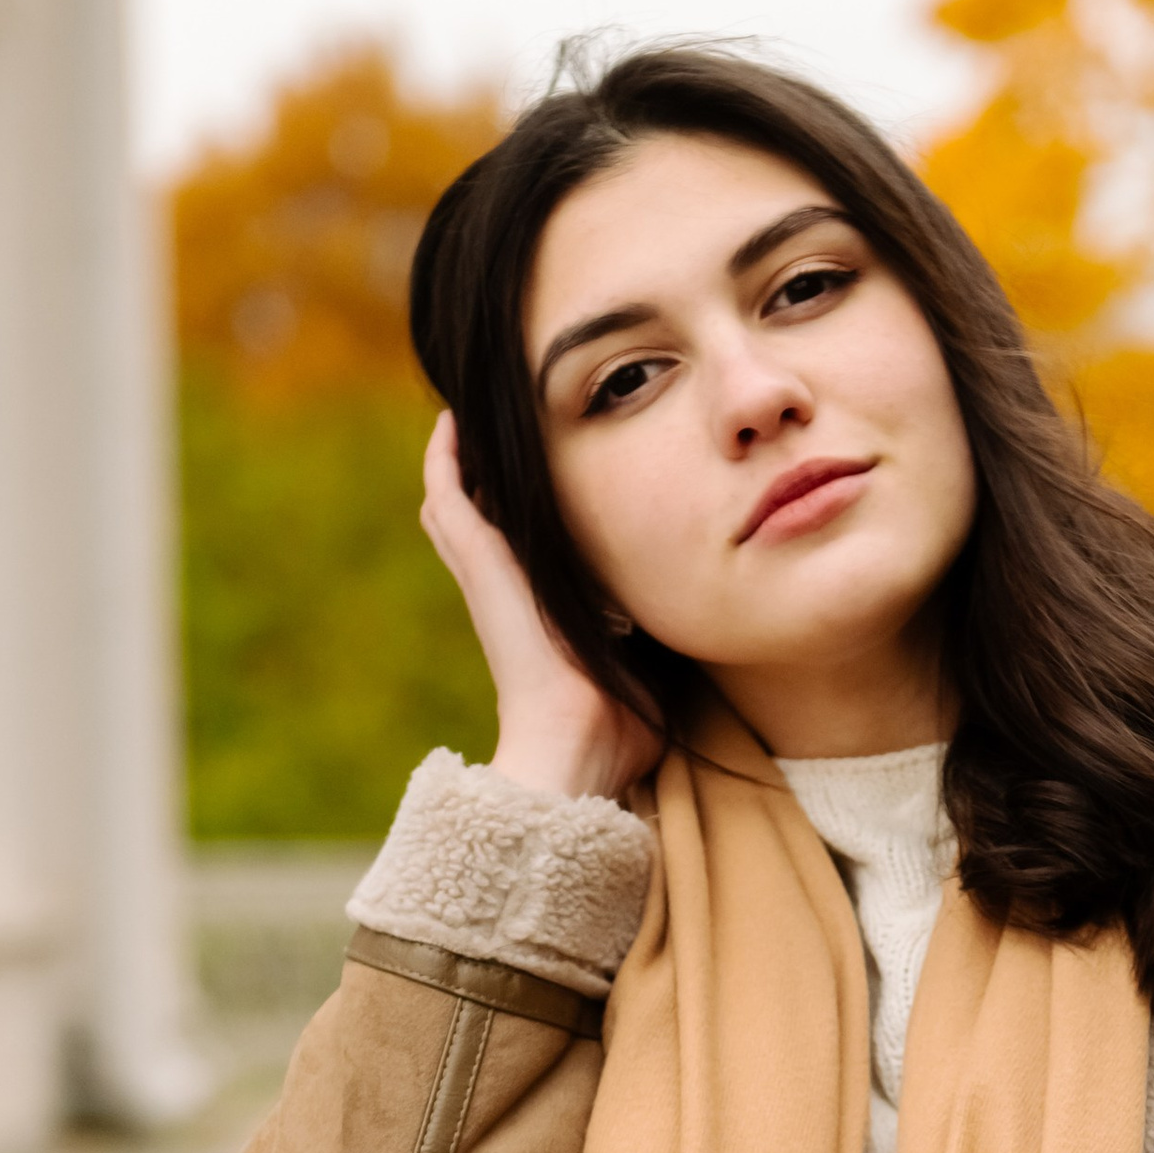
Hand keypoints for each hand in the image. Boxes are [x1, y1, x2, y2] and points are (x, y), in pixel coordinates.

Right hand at [420, 411, 659, 800]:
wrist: (579, 740)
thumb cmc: (619, 725)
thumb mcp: (647, 666)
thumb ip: (663, 646)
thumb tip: (708, 636)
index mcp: (541, 609)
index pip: (521, 549)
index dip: (525, 512)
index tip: (552, 474)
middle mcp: (505, 587)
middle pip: (477, 517)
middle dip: (483, 475)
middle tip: (498, 430)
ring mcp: (484, 572)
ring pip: (453, 499)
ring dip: (459, 458)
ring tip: (472, 412)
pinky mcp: (474, 558)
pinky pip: (447, 491)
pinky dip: (446, 454)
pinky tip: (453, 419)